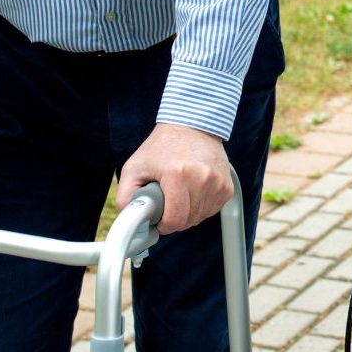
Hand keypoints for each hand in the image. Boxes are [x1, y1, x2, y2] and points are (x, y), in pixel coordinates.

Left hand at [117, 123, 233, 233]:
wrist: (192, 126)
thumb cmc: (162, 147)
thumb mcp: (134, 168)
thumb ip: (125, 198)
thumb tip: (132, 222)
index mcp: (178, 174)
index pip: (175, 220)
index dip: (163, 224)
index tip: (158, 217)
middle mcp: (203, 177)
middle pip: (188, 220)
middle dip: (174, 217)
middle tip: (167, 200)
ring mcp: (218, 181)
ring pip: (201, 217)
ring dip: (189, 212)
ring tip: (181, 192)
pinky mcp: (227, 185)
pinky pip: (212, 209)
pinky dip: (201, 206)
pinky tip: (194, 190)